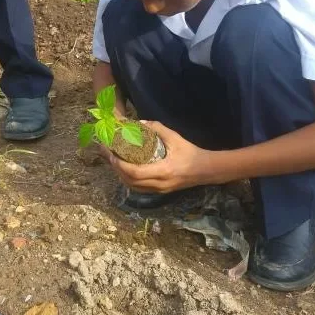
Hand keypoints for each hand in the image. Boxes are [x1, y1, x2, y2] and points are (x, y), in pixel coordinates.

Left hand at [100, 121, 214, 192]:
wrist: (206, 170)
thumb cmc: (191, 153)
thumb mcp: (175, 138)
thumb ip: (157, 128)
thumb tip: (139, 123)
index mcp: (162, 171)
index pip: (134, 172)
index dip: (119, 164)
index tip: (111, 153)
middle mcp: (159, 184)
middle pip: (129, 181)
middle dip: (116, 168)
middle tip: (108, 155)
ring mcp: (159, 190)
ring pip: (133, 187)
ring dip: (121, 175)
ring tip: (114, 161)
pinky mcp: (160, 191)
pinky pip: (139, 188)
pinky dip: (129, 180)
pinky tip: (125, 170)